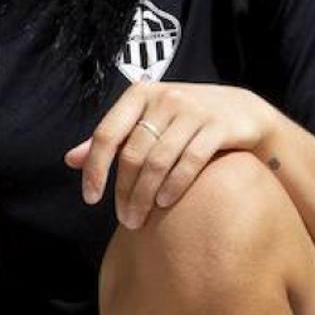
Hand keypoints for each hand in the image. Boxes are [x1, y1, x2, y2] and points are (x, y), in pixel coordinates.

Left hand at [63, 82, 275, 229]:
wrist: (244, 112)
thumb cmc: (186, 121)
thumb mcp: (148, 121)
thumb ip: (113, 139)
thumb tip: (70, 160)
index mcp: (140, 94)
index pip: (106, 134)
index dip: (95, 169)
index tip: (90, 199)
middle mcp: (165, 98)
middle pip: (133, 154)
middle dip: (124, 192)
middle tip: (125, 220)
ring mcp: (194, 110)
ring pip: (158, 161)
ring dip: (145, 196)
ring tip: (140, 219)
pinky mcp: (219, 125)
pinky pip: (190, 161)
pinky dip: (174, 185)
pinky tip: (165, 203)